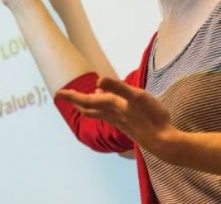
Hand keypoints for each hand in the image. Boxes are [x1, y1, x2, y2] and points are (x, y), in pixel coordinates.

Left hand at [56, 77, 176, 157]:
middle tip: (64, 96)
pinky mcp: (127, 125)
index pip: (86, 100)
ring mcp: (120, 121)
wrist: (162, 141)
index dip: (72, 96)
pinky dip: (102, 110)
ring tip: (83, 101)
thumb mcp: (137, 97)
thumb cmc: (151, 117)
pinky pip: (108, 116)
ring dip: (88, 106)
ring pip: (98, 113)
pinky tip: (109, 109)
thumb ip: (118, 88)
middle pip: (88, 108)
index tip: (58, 93)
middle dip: (76, 101)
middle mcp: (112, 114)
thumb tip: (98, 80)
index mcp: (112, 105)